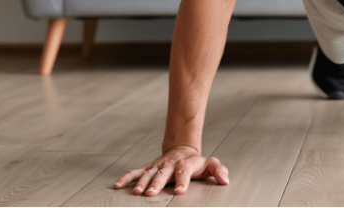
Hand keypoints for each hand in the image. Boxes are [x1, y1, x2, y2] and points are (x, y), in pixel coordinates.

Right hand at [113, 145, 228, 195]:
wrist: (182, 149)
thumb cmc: (196, 162)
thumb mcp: (211, 163)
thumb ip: (219, 170)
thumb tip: (225, 181)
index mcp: (185, 165)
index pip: (184, 173)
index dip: (182, 182)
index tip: (179, 192)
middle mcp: (169, 165)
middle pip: (163, 174)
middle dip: (157, 184)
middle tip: (150, 194)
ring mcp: (157, 166)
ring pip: (148, 174)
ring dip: (141, 183)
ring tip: (136, 193)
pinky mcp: (148, 167)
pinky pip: (135, 172)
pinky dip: (126, 178)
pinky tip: (117, 186)